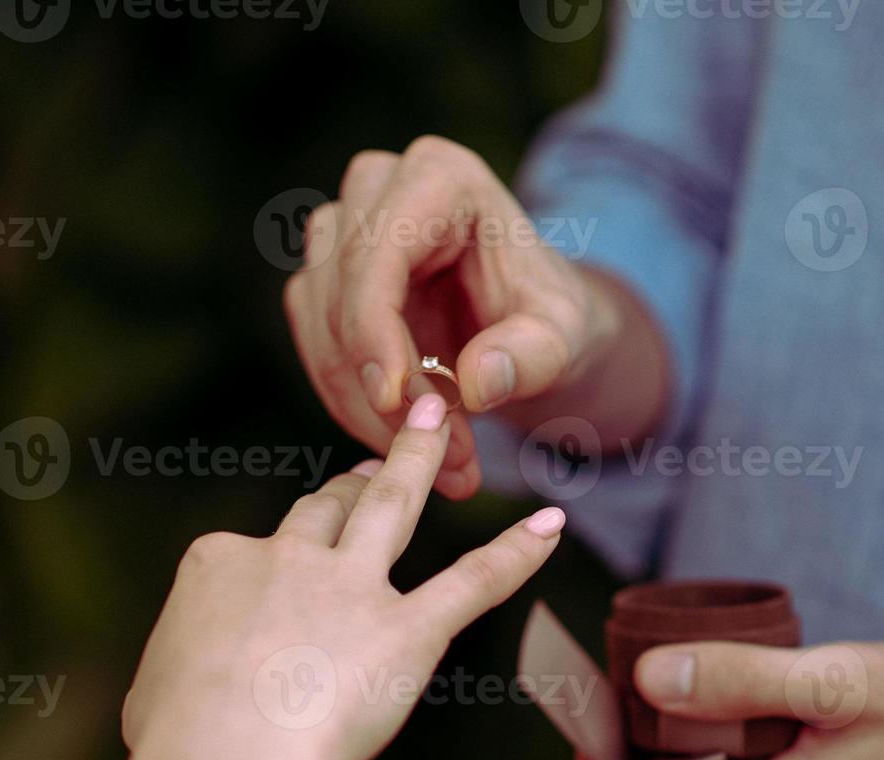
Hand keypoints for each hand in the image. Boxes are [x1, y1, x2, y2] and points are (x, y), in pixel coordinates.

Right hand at [121, 392, 565, 759]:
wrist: (224, 754)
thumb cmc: (174, 738)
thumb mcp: (150, 693)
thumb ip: (178, 670)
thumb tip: (180, 686)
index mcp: (218, 564)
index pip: (246, 553)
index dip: (259, 570)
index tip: (263, 598)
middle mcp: (287, 559)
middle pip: (321, 511)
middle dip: (346, 484)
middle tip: (369, 464)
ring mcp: (351, 589)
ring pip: (391, 507)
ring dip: (416, 461)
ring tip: (435, 423)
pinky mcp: (408, 631)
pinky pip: (471, 582)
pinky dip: (515, 553)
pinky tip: (550, 526)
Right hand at [283, 136, 665, 500]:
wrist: (534, 332)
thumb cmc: (552, 320)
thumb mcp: (566, 339)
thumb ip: (532, 356)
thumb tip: (477, 382)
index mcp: (441, 176)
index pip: (378, 251)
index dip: (373, 329)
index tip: (394, 402)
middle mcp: (379, 188)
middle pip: (341, 290)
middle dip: (380, 385)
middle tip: (442, 455)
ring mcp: (342, 231)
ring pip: (319, 325)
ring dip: (365, 405)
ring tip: (438, 460)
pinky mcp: (324, 281)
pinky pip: (317, 350)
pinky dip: (352, 405)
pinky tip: (402, 440)